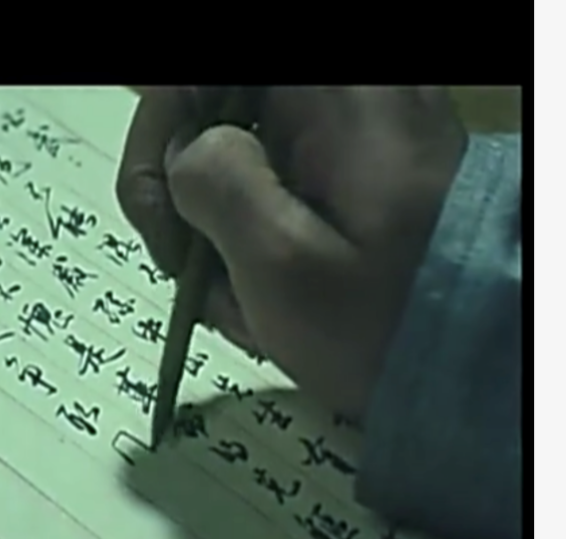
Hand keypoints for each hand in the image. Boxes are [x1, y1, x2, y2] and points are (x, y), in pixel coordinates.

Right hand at [116, 87, 466, 417]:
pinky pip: (272, 176)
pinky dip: (250, 233)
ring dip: (216, 224)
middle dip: (188, 193)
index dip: (159, 132)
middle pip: (214, 108)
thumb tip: (185, 152)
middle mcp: (347, 92)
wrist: (475, 369)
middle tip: (196, 272)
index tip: (158, 211)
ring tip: (241, 299)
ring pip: (236, 148)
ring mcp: (356, 126)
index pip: (197, 75)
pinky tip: (262, 292)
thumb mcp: (279, 259)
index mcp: (334, 93)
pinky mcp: (358, 162)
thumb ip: (212, 181)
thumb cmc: (379, 322)